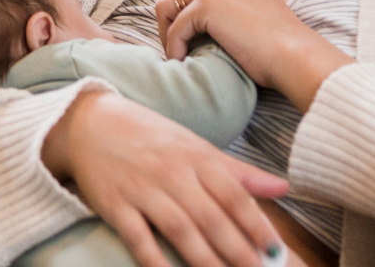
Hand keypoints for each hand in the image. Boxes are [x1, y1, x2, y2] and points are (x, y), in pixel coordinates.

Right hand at [42, 90, 288, 266]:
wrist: (90, 121)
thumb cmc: (150, 136)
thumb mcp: (194, 145)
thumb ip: (237, 171)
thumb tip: (283, 187)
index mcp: (195, 155)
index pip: (233, 193)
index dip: (256, 223)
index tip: (275, 251)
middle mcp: (172, 172)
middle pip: (210, 217)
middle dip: (237, 251)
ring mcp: (143, 188)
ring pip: (180, 229)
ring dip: (205, 261)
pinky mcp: (115, 204)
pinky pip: (138, 237)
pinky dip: (154, 260)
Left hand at [156, 0, 351, 112]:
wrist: (295, 55)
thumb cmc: (281, 47)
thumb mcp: (259, 13)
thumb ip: (237, 6)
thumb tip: (213, 22)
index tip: (188, 25)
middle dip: (171, 11)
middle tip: (177, 39)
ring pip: (168, 1)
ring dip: (167, 28)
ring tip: (176, 51)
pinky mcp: (208, 5)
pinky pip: (175, 26)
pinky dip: (173, 45)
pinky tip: (182, 60)